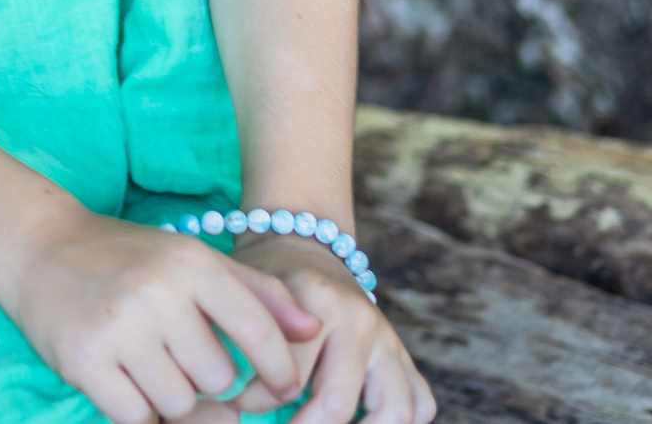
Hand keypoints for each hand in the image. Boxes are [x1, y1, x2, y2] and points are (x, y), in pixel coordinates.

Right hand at [0, 207, 322, 422]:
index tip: (283, 386)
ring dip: (172, 398)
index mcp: (191, 263)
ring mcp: (119, 328)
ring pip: (179, 403)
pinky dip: (138, 410)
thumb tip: (312, 331)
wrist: (38, 246)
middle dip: (208, 382)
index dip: (278, 366)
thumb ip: (256, 292)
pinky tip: (127, 383)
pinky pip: (136, 417)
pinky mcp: (84, 360)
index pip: (256, 327)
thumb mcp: (192, 258)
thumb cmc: (128, 257)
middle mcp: (158, 292)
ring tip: (152, 367)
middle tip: (184, 361)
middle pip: (217, 378)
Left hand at [229, 234, 434, 422]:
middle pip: (336, 404)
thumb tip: (230, 408)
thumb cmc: (267, 281)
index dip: (254, 402)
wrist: (303, 246)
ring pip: (395, 411)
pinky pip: (421, 403)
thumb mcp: (248, 293)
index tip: (235, 405)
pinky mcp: (403, 354)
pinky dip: (402, 422)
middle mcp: (359, 319)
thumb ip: (242, 339)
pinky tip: (362, 423)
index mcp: (316, 301)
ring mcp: (387, 338)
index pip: (287, 375)